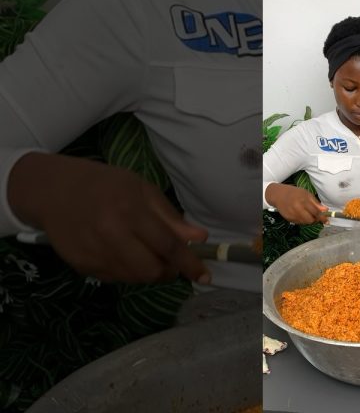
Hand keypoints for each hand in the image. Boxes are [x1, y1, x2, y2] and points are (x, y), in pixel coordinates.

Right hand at [8, 153, 209, 283]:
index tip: (204, 276)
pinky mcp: (81, 266)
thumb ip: (170, 217)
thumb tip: (200, 238)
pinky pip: (115, 279)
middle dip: (168, 271)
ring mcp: (94, 253)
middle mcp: (111, 235)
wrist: (51, 190)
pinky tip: (122, 252)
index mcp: (130, 211)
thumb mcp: (141, 189)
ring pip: (134, 279)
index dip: (189, 263)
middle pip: (152, 270)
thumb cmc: (104, 184)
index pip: (168, 245)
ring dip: (148, 272)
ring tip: (144, 252)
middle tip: (170, 260)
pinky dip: (127, 272)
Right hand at [265, 183, 327, 224]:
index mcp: (303, 200)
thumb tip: (326, 210)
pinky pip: (299, 223)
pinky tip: (300, 214)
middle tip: (316, 216)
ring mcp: (292, 214)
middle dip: (315, 220)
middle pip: (310, 220)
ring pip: (305, 223)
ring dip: (308, 220)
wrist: (278, 195)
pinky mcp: (288, 218)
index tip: (327, 221)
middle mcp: (297, 208)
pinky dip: (302, 220)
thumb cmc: (295, 193)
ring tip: (307, 213)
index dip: (322, 217)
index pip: (315, 212)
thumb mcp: (307, 194)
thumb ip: (316, 203)